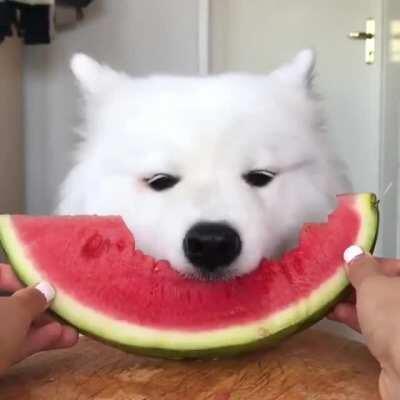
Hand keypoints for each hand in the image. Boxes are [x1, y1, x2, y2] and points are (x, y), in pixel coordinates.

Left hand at [0, 264, 77, 373]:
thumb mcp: (16, 310)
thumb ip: (34, 297)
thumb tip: (46, 290)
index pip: (0, 273)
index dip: (27, 276)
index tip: (48, 284)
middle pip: (10, 302)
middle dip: (41, 308)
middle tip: (65, 309)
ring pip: (13, 326)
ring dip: (43, 327)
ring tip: (72, 330)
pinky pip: (10, 343)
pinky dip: (33, 341)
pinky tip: (60, 340)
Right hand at [329, 247, 399, 399]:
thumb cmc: (396, 321)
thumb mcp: (373, 285)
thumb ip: (361, 268)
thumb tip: (353, 254)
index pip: (390, 264)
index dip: (366, 261)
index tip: (346, 262)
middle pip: (381, 287)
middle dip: (355, 283)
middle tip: (334, 279)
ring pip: (374, 307)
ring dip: (350, 301)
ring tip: (328, 296)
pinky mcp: (394, 346)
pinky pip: (371, 325)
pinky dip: (353, 317)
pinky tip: (336, 314)